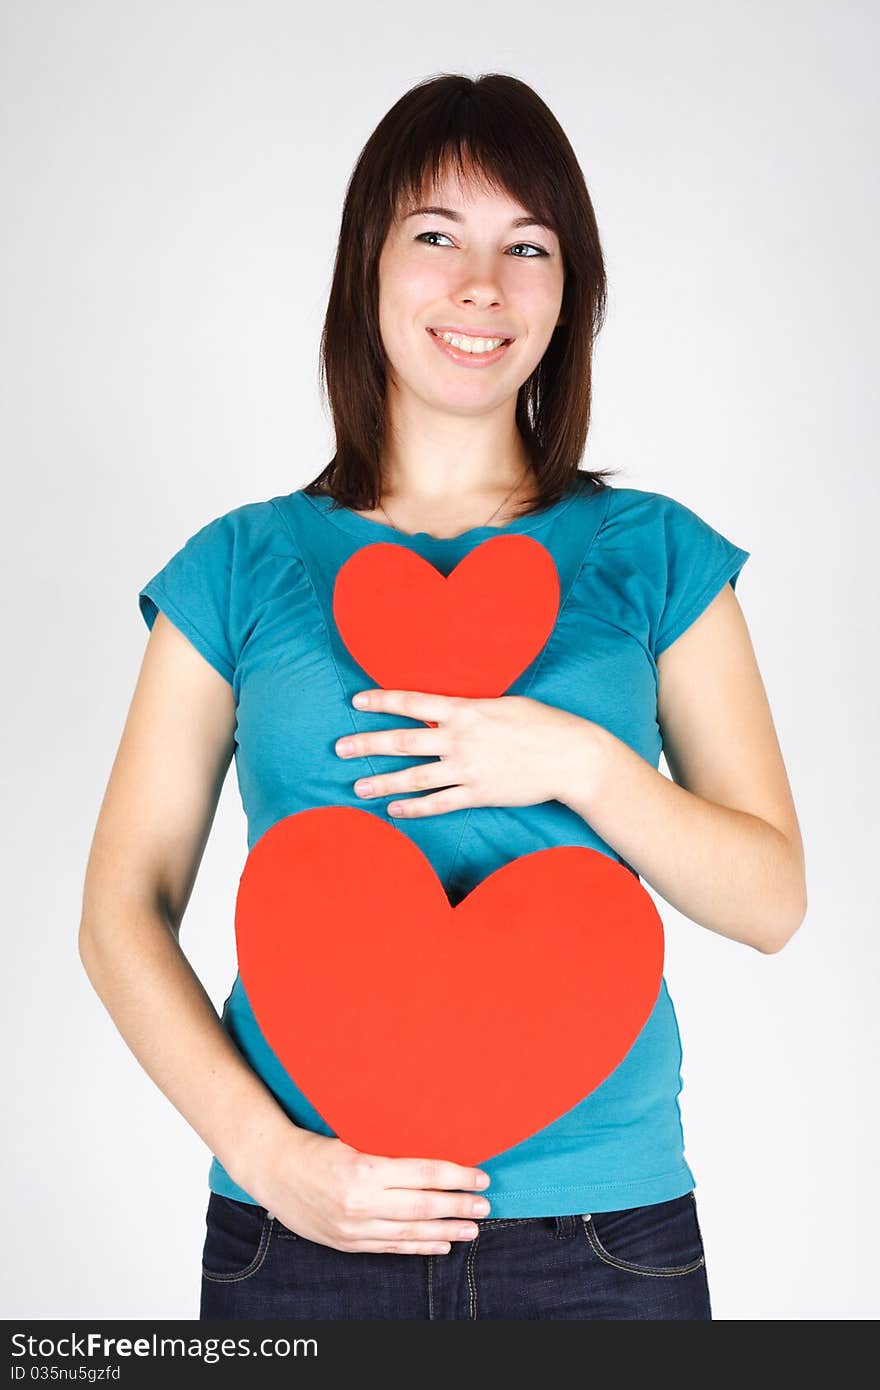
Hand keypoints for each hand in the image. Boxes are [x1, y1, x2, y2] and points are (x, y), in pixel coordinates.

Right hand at [259, 1131, 492, 1253]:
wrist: (272, 1170)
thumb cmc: (313, 1146)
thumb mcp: (351, 1138)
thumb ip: (387, 1151)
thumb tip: (431, 1152)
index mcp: (364, 1170)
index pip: (423, 1174)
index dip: (456, 1176)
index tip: (480, 1177)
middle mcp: (361, 1203)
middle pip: (423, 1206)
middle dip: (459, 1206)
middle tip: (485, 1205)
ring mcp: (354, 1227)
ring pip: (411, 1231)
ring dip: (446, 1230)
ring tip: (472, 1228)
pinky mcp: (347, 1242)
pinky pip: (391, 1246)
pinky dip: (419, 1246)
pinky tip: (441, 1244)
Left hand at [335, 688, 591, 817]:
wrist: (572, 756)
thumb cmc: (542, 724)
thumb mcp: (504, 703)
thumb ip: (470, 709)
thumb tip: (443, 712)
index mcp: (466, 710)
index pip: (413, 703)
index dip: (381, 701)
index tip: (356, 701)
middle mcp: (461, 739)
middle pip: (403, 741)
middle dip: (368, 744)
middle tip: (340, 748)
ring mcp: (469, 769)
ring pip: (415, 777)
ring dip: (384, 782)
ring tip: (358, 787)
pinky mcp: (480, 794)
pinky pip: (440, 803)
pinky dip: (415, 807)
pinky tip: (395, 810)